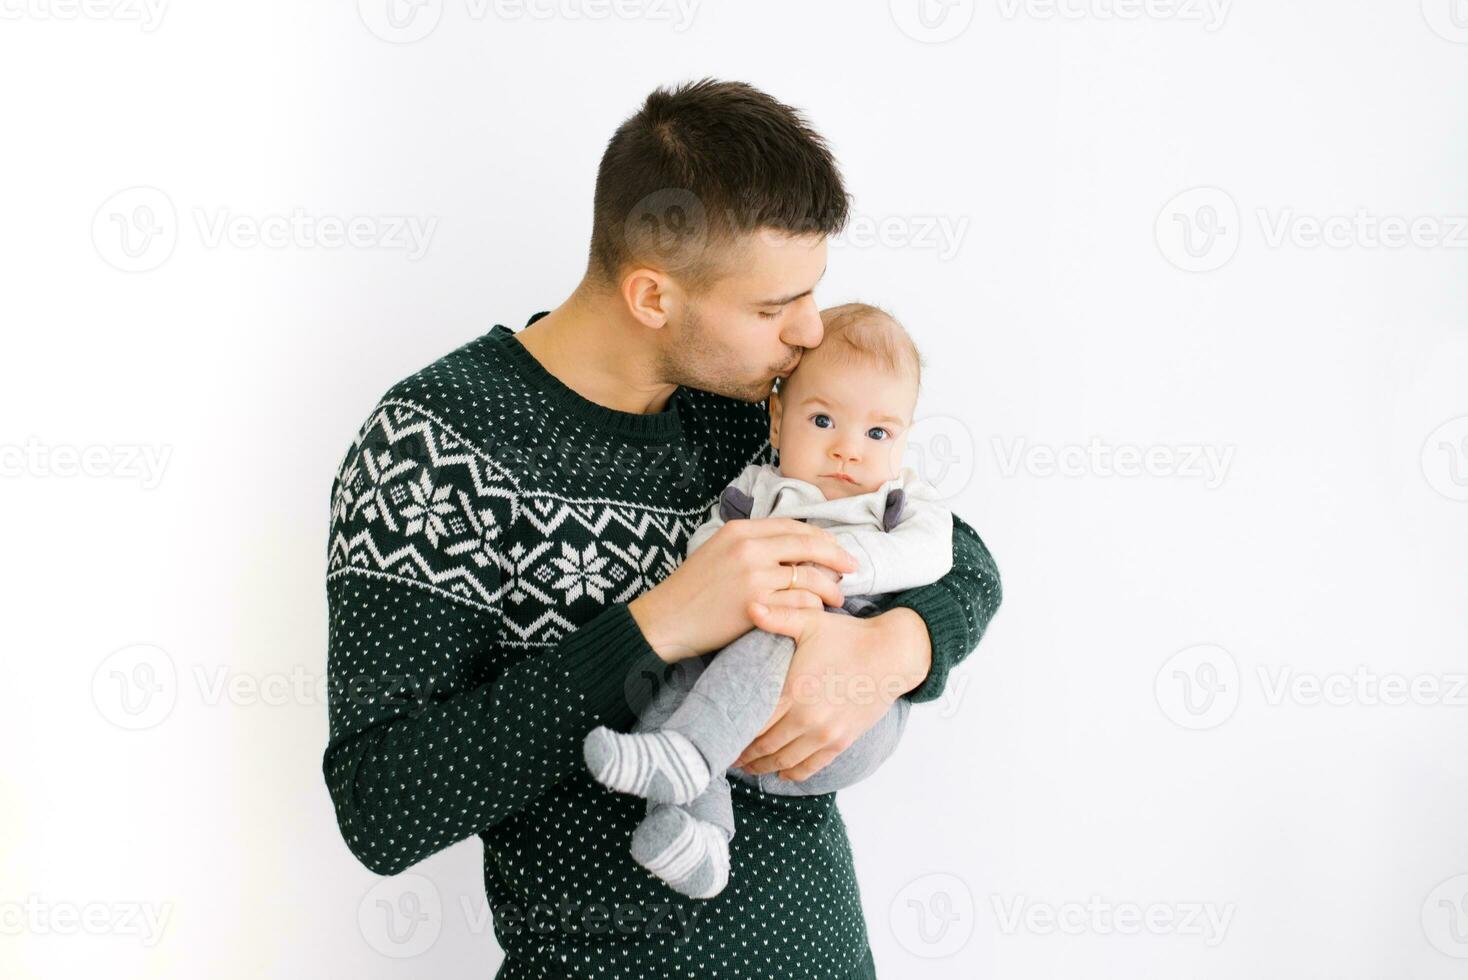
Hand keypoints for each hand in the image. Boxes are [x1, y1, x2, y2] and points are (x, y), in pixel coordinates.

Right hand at [628, 519, 857, 662]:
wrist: (665, 620)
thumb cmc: (692, 590)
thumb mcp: (718, 551)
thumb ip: (752, 544)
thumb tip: (792, 547)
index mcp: (741, 530)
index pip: (794, 526)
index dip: (821, 538)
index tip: (836, 549)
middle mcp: (750, 547)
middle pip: (810, 546)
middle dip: (837, 557)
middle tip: (852, 568)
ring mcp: (754, 576)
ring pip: (810, 577)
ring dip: (829, 588)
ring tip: (837, 598)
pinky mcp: (757, 604)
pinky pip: (801, 603)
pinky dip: (814, 608)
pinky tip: (817, 613)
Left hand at [732, 604, 932, 780]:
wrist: (893, 655)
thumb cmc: (849, 637)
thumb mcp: (812, 622)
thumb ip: (778, 617)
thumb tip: (750, 605)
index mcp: (795, 690)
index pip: (754, 721)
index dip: (733, 731)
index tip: (718, 734)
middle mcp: (808, 718)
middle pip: (765, 746)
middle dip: (743, 754)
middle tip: (725, 754)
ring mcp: (826, 734)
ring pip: (785, 761)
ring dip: (763, 767)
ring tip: (747, 767)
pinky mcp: (842, 741)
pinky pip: (811, 766)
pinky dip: (792, 773)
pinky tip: (779, 773)